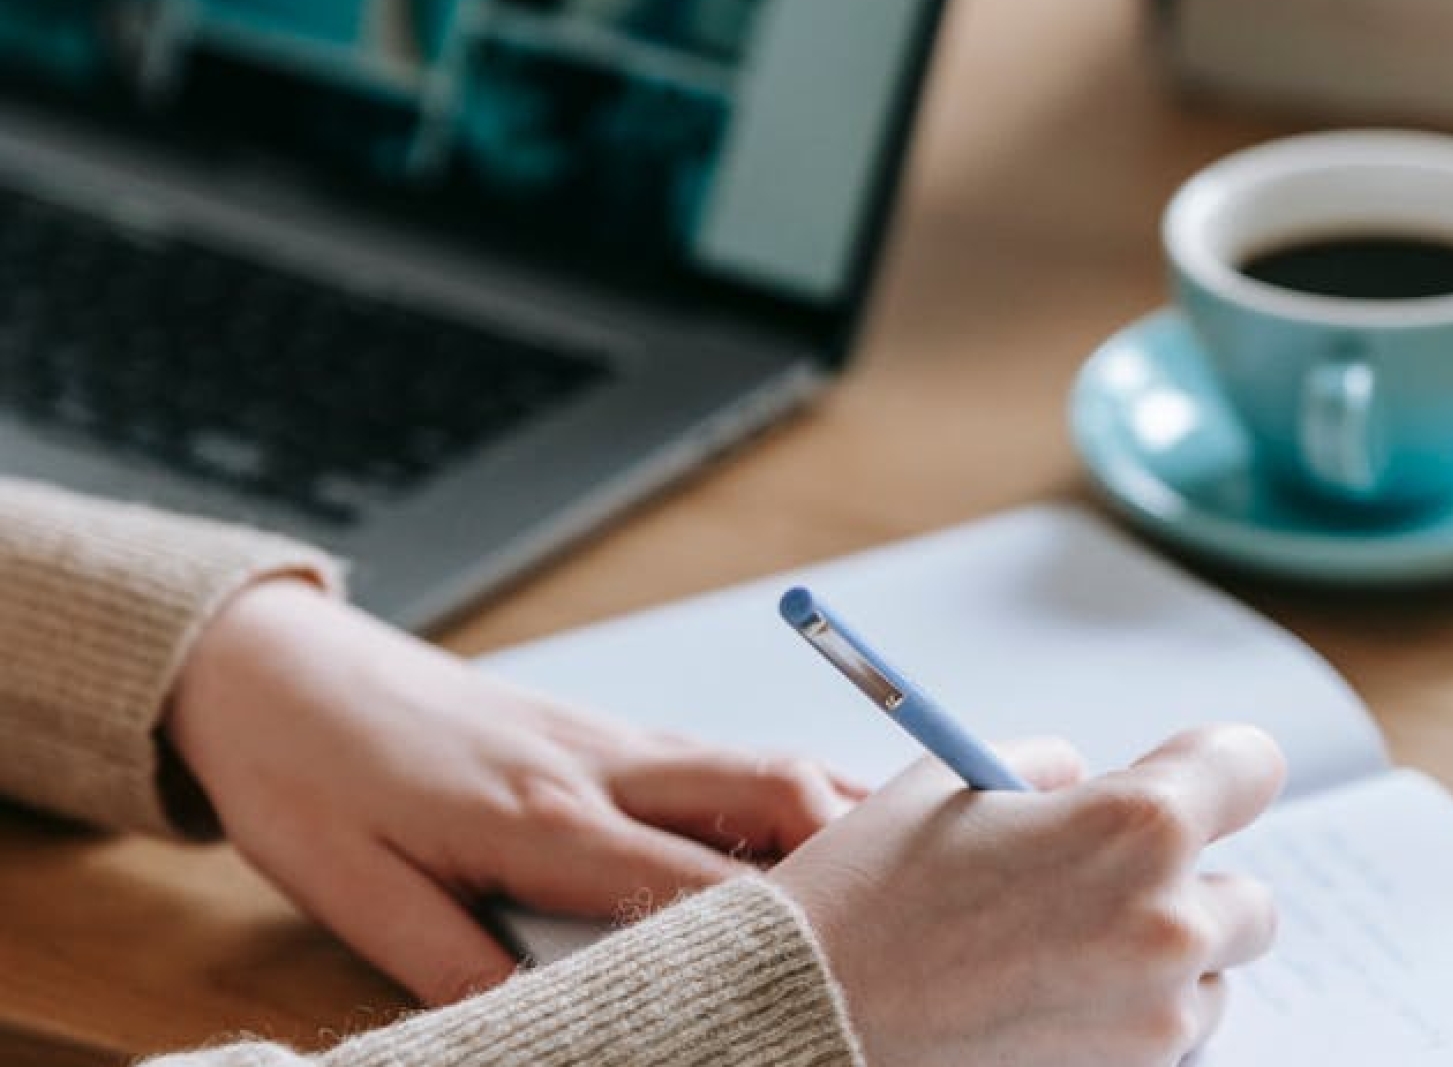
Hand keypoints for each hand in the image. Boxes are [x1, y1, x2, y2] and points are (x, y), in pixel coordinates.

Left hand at [166, 578, 861, 1004]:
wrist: (284, 672)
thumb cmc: (314, 780)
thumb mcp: (361, 896)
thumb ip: (462, 968)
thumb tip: (556, 1021)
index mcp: (543, 817)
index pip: (695, 881)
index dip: (780, 925)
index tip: (846, 961)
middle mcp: (600, 766)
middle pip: (764, 793)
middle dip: (853, 840)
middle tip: (926, 892)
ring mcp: (611, 737)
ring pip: (757, 763)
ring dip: (836, 804)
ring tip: (910, 852)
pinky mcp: (605, 729)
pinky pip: (720, 759)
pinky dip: (788, 786)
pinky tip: (819, 818)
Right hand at [771, 725, 1284, 1066]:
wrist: (805, 1026)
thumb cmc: (864, 899)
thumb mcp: (950, 784)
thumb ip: (1045, 770)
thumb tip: (1087, 782)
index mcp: (1137, 826)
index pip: (1249, 767)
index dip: (1215, 767)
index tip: (1190, 778)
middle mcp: (1169, 925)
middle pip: (1251, 898)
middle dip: (1190, 886)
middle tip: (1106, 886)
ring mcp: (1154, 1022)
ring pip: (1210, 983)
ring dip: (1162, 965)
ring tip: (1057, 953)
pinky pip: (1160, 1043)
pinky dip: (1122, 1021)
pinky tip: (1039, 1002)